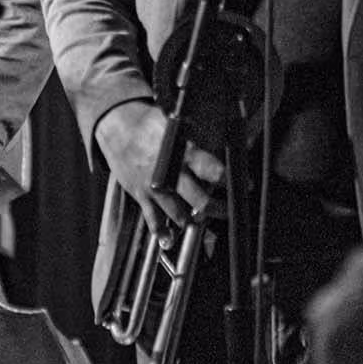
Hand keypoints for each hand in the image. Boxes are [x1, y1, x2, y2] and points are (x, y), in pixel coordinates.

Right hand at [94, 100, 223, 231]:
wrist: (117, 126)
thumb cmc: (152, 124)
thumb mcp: (179, 124)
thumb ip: (202, 138)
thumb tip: (233, 141)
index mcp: (184, 152)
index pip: (214, 171)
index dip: (230, 182)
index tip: (245, 185)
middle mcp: (171, 172)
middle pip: (201, 201)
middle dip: (218, 209)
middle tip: (228, 210)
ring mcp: (155, 187)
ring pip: (179, 215)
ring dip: (193, 220)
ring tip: (203, 219)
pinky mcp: (141, 195)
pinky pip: (153, 220)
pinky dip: (162, 232)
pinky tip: (169, 240)